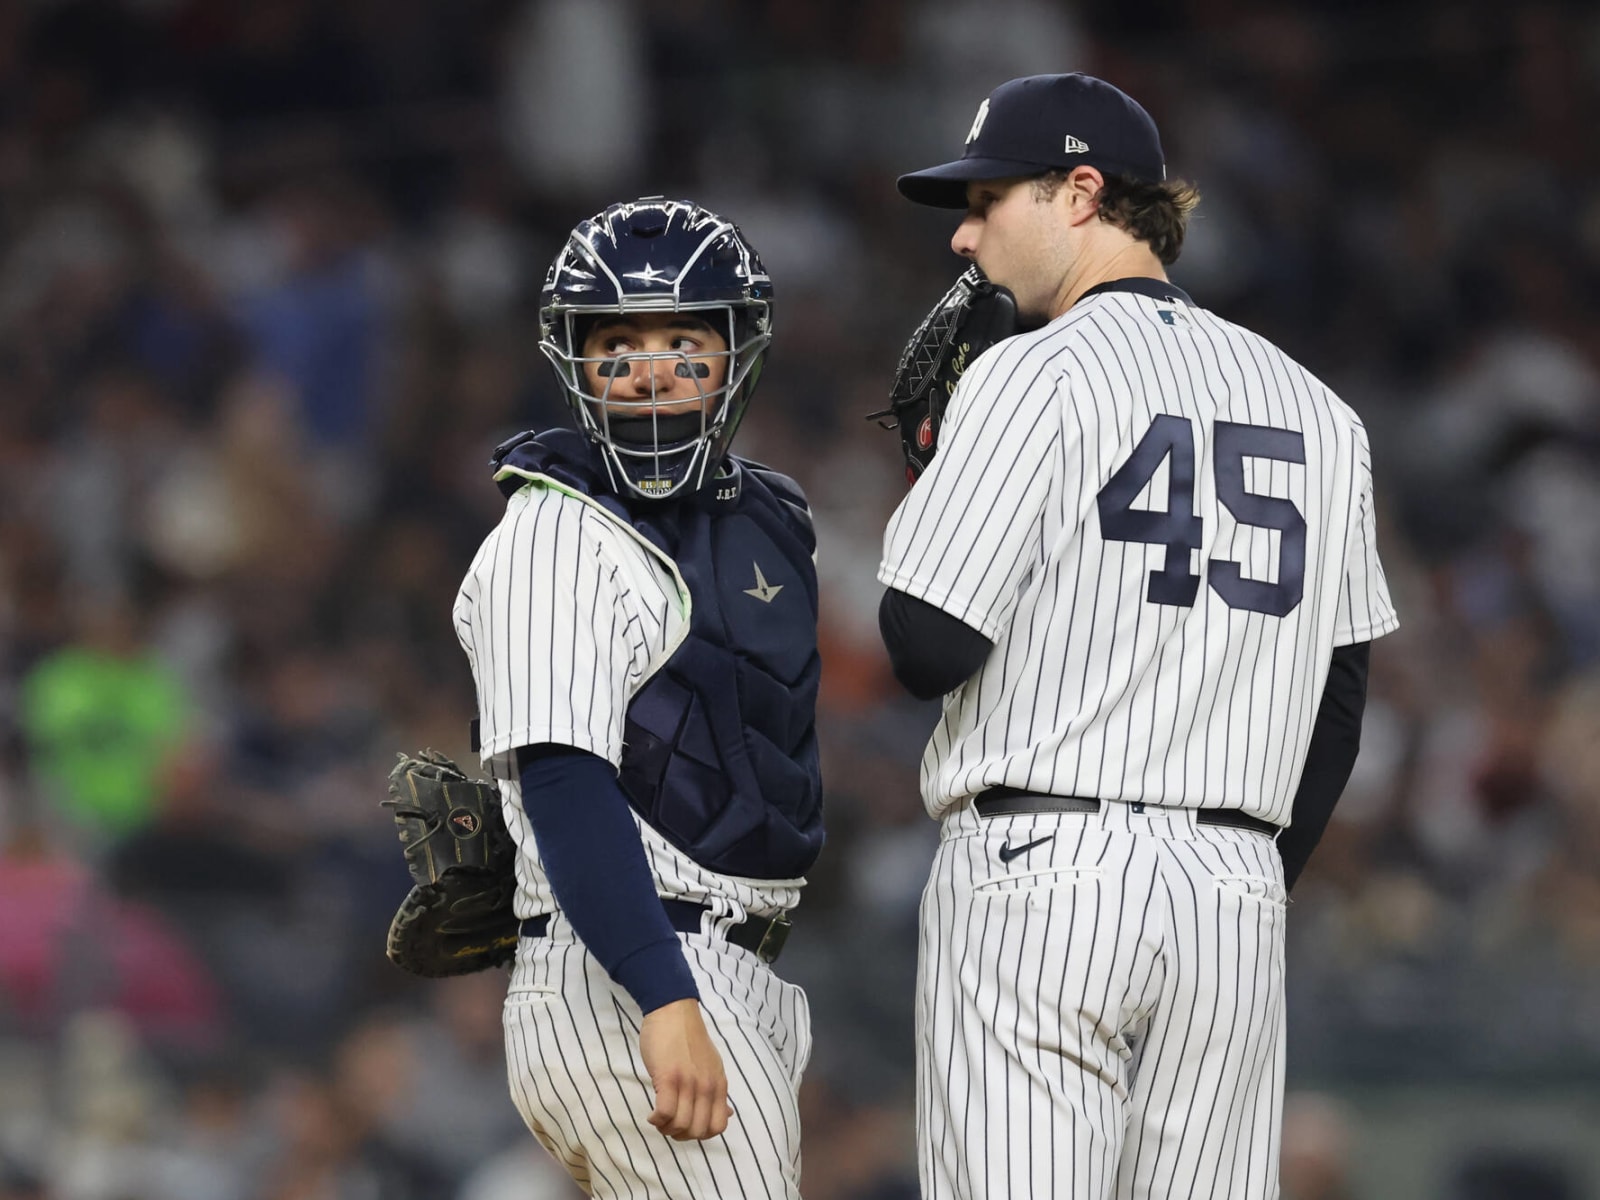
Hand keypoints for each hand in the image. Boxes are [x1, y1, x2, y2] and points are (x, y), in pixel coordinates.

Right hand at [638, 999, 731, 1140]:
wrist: (673, 1010)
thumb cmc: (687, 1038)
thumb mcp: (712, 1065)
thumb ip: (717, 1091)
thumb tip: (728, 1113)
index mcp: (719, 1084)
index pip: (718, 1126)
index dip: (700, 1134)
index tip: (686, 1126)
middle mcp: (707, 1086)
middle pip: (697, 1131)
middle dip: (681, 1135)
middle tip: (669, 1124)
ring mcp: (688, 1082)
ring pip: (680, 1125)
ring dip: (666, 1128)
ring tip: (659, 1118)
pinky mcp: (668, 1077)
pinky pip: (665, 1113)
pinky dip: (656, 1120)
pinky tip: (652, 1113)